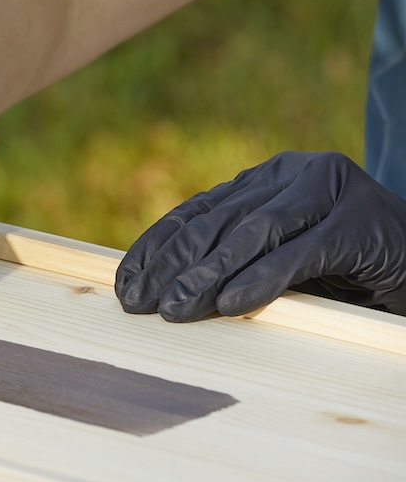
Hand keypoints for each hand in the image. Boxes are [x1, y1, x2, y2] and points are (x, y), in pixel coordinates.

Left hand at [114, 151, 405, 320]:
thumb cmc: (346, 265)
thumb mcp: (280, 258)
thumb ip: (233, 257)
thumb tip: (163, 285)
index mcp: (268, 176)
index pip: (197, 211)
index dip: (156, 247)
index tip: (125, 283)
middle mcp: (294, 173)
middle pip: (217, 222)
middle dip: (172, 265)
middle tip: (139, 302)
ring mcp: (329, 191)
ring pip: (252, 234)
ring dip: (207, 274)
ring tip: (175, 308)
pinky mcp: (357, 223)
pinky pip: (297, 254)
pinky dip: (259, 280)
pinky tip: (229, 304)